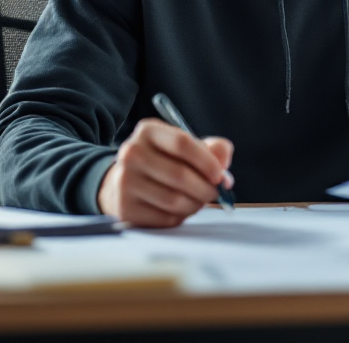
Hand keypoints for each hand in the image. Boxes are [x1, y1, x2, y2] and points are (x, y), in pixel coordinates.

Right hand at [97, 118, 233, 227]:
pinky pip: (164, 218)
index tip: (220, 175)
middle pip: (180, 174)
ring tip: (199, 200)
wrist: (124, 182)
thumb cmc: (163, 162)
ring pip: (174, 200)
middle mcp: (131, 153)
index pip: (182, 143)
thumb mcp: (185, 148)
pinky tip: (180, 209)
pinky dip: (180, 217)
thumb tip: (223, 163)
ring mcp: (125, 181)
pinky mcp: (125, 208)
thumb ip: (212, 149)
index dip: (207, 161)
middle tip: (215, 192)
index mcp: (148, 131)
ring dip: (195, 204)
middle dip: (206, 188)